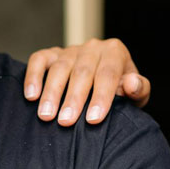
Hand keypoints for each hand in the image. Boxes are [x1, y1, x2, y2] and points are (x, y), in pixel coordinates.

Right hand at [24, 39, 149, 126]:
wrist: (105, 84)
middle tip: (65, 122)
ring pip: (59, 67)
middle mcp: (92, 47)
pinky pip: (39, 60)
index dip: (101, 97)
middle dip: (73, 98)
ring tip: (46, 115)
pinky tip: (31, 96)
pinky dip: (33, 76)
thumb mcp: (135, 95)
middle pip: (82, 71)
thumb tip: (131, 83)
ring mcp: (70, 50)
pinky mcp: (52, 53)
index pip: (108, 74)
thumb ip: (138, 90)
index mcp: (115, 52)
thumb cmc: (121, 93)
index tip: (93, 119)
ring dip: (51, 92)